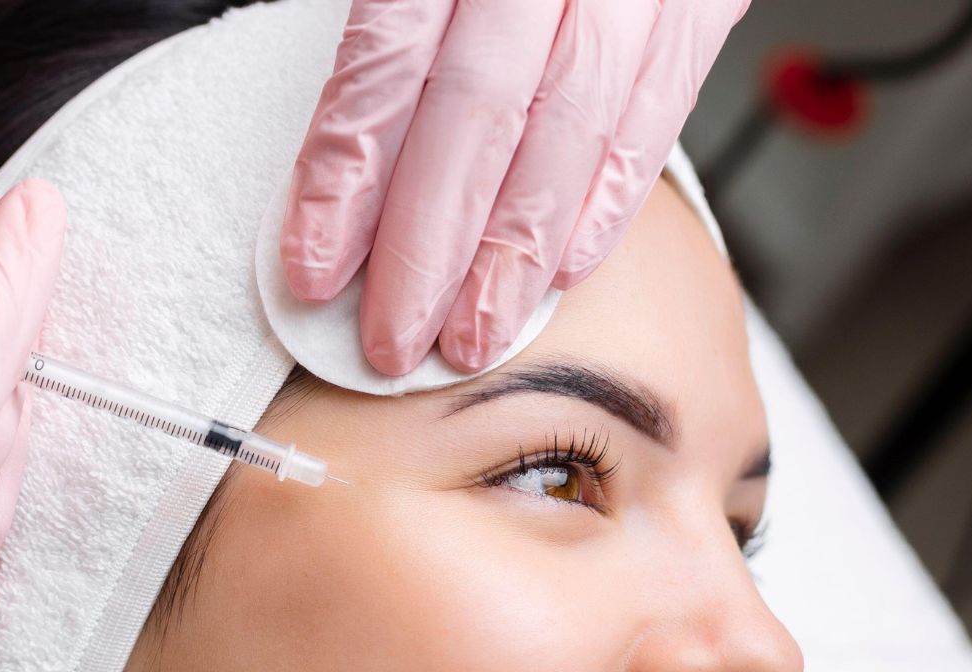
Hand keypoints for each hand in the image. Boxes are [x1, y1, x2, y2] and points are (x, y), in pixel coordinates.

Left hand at [281, 0, 745, 374]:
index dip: (348, 174)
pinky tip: (564, 267)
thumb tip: (333, 146)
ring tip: (473, 337)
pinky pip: (657, 109)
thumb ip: (387, 16)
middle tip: (392, 339)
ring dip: (517, 253)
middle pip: (479, 111)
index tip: (315, 265)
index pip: (389, 57)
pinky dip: (606, 198)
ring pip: (570, 127)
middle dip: (429, 245)